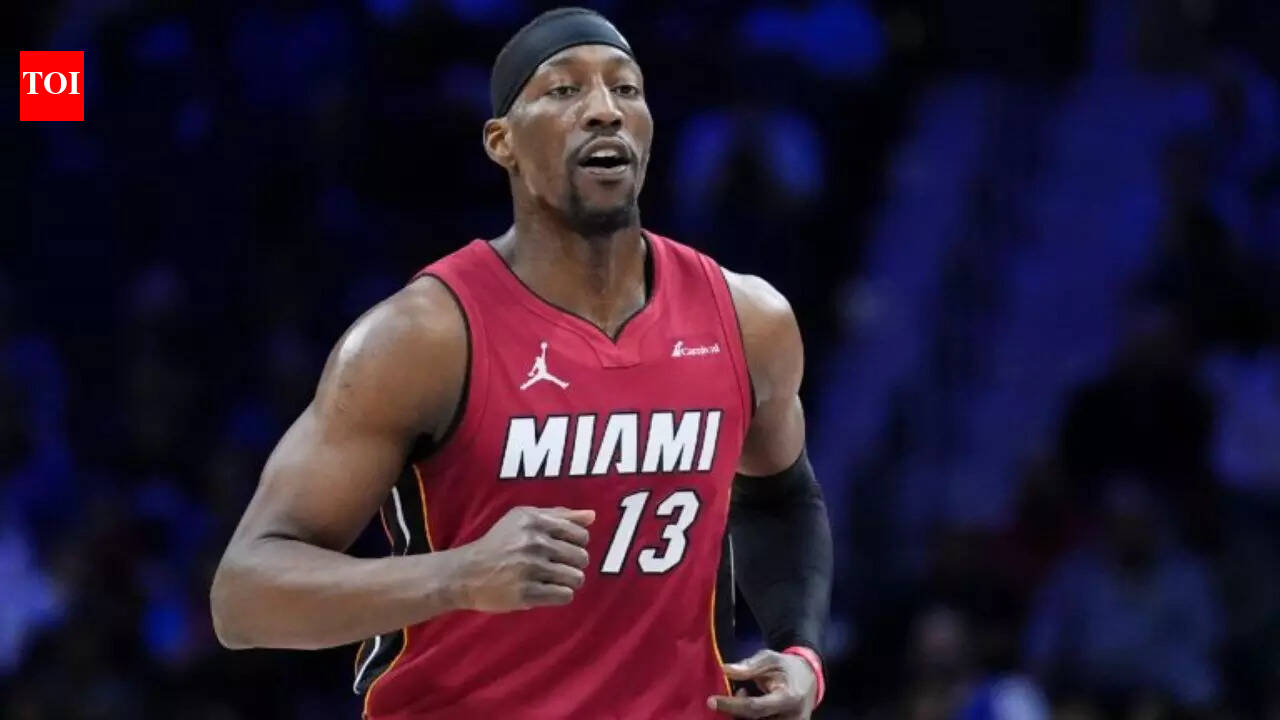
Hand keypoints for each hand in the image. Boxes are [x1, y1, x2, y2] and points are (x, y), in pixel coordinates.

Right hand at [452, 506, 593, 612]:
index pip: (580, 535)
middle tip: (557, 567)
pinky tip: (547, 591)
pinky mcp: (527, 594)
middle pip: (581, 558)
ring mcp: (530, 569)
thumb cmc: (499, 543)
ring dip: (568, 581)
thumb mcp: (523, 519)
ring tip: (553, 580)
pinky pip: (564, 596)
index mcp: (535, 521)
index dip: (577, 545)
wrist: (466, 573)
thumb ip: (559, 515)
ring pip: (576, 578)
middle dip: (573, 564)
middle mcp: (534, 543)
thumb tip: (592, 516)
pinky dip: (560, 595)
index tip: (564, 550)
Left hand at [707, 649, 817, 718]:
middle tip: (739, 691)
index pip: (754, 708)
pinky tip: (751, 703)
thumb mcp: (770, 659)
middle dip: (737, 710)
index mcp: (788, 698)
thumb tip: (725, 670)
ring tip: (747, 693)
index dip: (731, 705)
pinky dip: (751, 717)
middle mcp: (791, 718)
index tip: (711, 701)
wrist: (810, 679)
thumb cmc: (787, 667)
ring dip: (744, 714)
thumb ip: (749, 666)